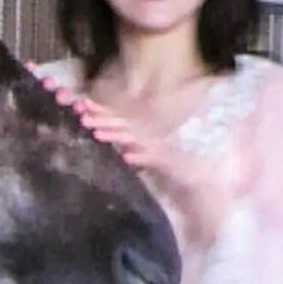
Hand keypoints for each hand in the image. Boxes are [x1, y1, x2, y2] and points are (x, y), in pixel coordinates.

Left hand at [73, 99, 233, 245]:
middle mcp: (149, 137)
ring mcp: (158, 148)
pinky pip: (151, 159)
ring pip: (133, 139)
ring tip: (96, 134)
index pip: (120, 120)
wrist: (200, 179)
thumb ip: (134, 150)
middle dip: (103, 120)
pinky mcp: (168, 162)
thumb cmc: (173, 167)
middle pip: (123, 125)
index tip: (83, 104)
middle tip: (82, 116)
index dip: (102, 112)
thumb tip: (118, 149)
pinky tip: (126, 158)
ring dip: (115, 135)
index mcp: (143, 134)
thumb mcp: (148, 155)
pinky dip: (139, 158)